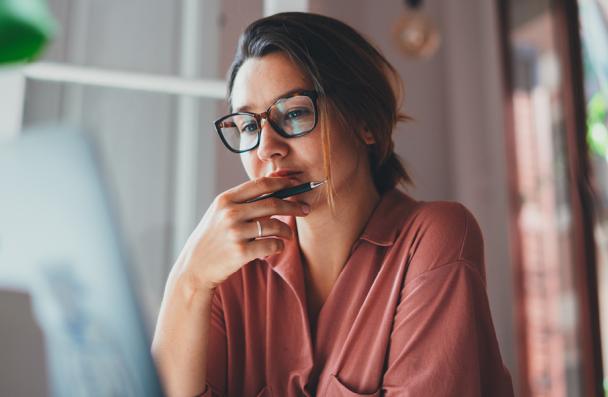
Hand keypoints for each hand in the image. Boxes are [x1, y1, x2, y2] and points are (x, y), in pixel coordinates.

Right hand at [174, 177, 310, 290]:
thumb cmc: (213, 237)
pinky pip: (271, 245)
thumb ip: (244, 200)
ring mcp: (235, 233)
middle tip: (305, 209)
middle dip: (293, 205)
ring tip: (288, 234)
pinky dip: (279, 246)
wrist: (195, 267)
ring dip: (287, 230)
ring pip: (275, 226)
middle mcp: (230, 213)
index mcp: (225, 199)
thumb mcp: (221, 213)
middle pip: (272, 203)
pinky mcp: (240, 252)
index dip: (282, 182)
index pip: (261, 184)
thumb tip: (275, 184)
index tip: (296, 183)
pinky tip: (276, 246)